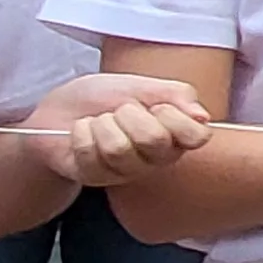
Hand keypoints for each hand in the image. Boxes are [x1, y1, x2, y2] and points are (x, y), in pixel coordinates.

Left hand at [18, 72, 212, 185]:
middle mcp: (155, 159)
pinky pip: (90, 153)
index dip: (175, 117)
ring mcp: (125, 172)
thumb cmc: (103, 97)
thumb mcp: (141, 84)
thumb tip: (203, 116)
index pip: (197, 136)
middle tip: (119, 111)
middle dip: (129, 114)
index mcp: (175, 135)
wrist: (59, 109)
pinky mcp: (95, 177)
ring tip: (98, 122)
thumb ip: (176, 94)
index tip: (157, 106)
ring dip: (102, 124)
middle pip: (155, 139)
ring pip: (119, 148)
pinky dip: (81, 132)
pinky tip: (82, 132)